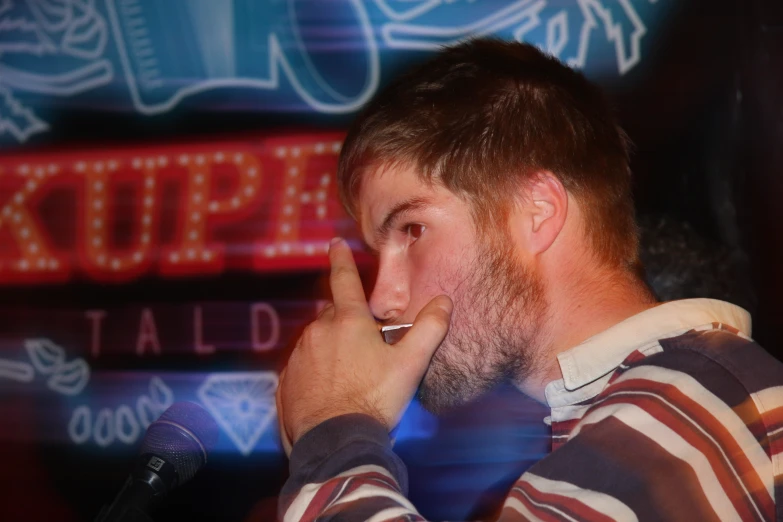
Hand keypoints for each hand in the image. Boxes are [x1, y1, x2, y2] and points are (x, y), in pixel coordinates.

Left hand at [276, 238, 451, 453]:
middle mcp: (318, 331)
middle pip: (334, 315)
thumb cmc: (374, 399)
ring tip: (352, 377)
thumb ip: (429, 329)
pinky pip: (304, 367)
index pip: (344, 280)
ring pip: (318, 341)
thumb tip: (444, 301)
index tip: (334, 243)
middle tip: (367, 347)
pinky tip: (331, 391)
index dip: (341, 259)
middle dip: (348, 322)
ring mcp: (299, 356)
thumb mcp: (410, 364)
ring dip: (332, 349)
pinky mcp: (286, 381)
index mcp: (348, 322)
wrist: (335, 442)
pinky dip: (316, 372)